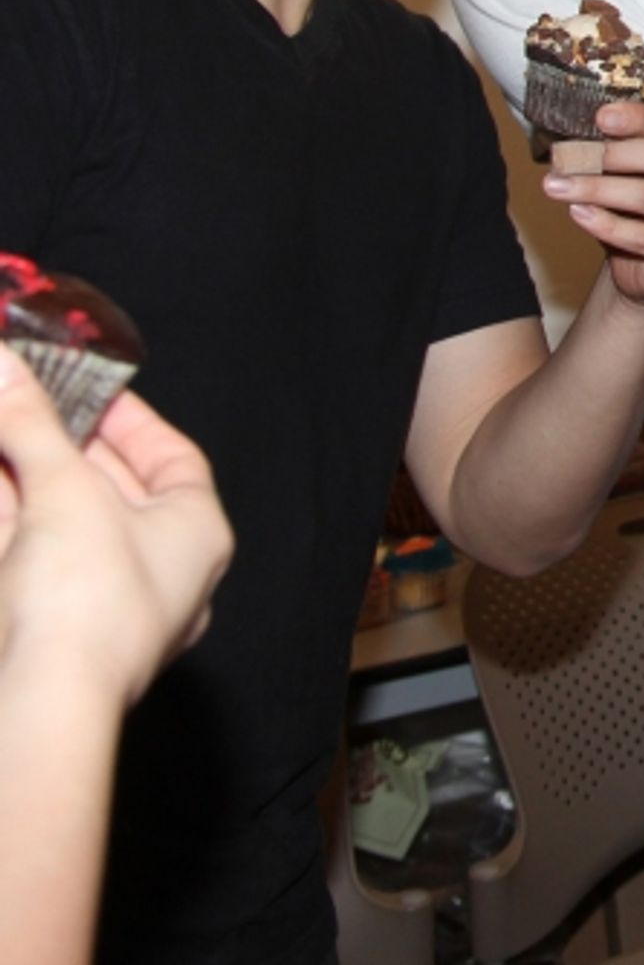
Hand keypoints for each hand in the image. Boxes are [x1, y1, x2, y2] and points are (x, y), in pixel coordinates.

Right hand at [0, 347, 232, 706]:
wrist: (38, 705)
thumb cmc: (86, 599)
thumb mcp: (63, 486)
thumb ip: (32, 422)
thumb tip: (7, 366)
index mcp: (196, 535)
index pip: (173, 458)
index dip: (129, 418)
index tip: (85, 385)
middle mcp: (160, 571)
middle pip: (111, 487)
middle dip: (60, 440)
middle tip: (25, 398)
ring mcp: (104, 605)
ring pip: (64, 521)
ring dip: (27, 472)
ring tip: (1, 419)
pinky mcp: (53, 628)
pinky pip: (33, 553)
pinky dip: (11, 511)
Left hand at [540, 101, 643, 301]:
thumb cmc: (638, 208)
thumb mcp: (630, 170)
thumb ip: (616, 146)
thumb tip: (576, 129)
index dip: (638, 118)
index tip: (600, 117)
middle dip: (609, 154)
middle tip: (568, 156)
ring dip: (597, 188)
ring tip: (558, 185)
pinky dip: (607, 225)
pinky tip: (579, 213)